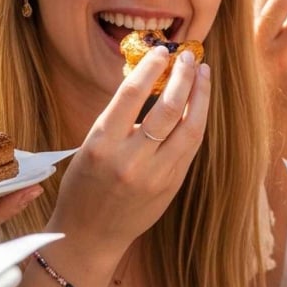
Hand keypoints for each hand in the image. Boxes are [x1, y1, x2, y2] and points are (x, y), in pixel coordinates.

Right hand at [49, 48, 210, 274]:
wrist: (90, 235)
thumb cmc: (84, 186)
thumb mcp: (90, 147)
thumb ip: (118, 119)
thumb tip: (147, 81)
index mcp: (102, 144)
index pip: (132, 95)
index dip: (151, 68)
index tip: (161, 50)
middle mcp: (130, 160)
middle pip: (168, 109)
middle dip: (183, 77)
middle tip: (189, 56)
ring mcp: (155, 175)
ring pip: (189, 128)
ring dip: (200, 96)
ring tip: (202, 74)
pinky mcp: (171, 186)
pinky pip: (190, 147)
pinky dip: (197, 121)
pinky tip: (199, 104)